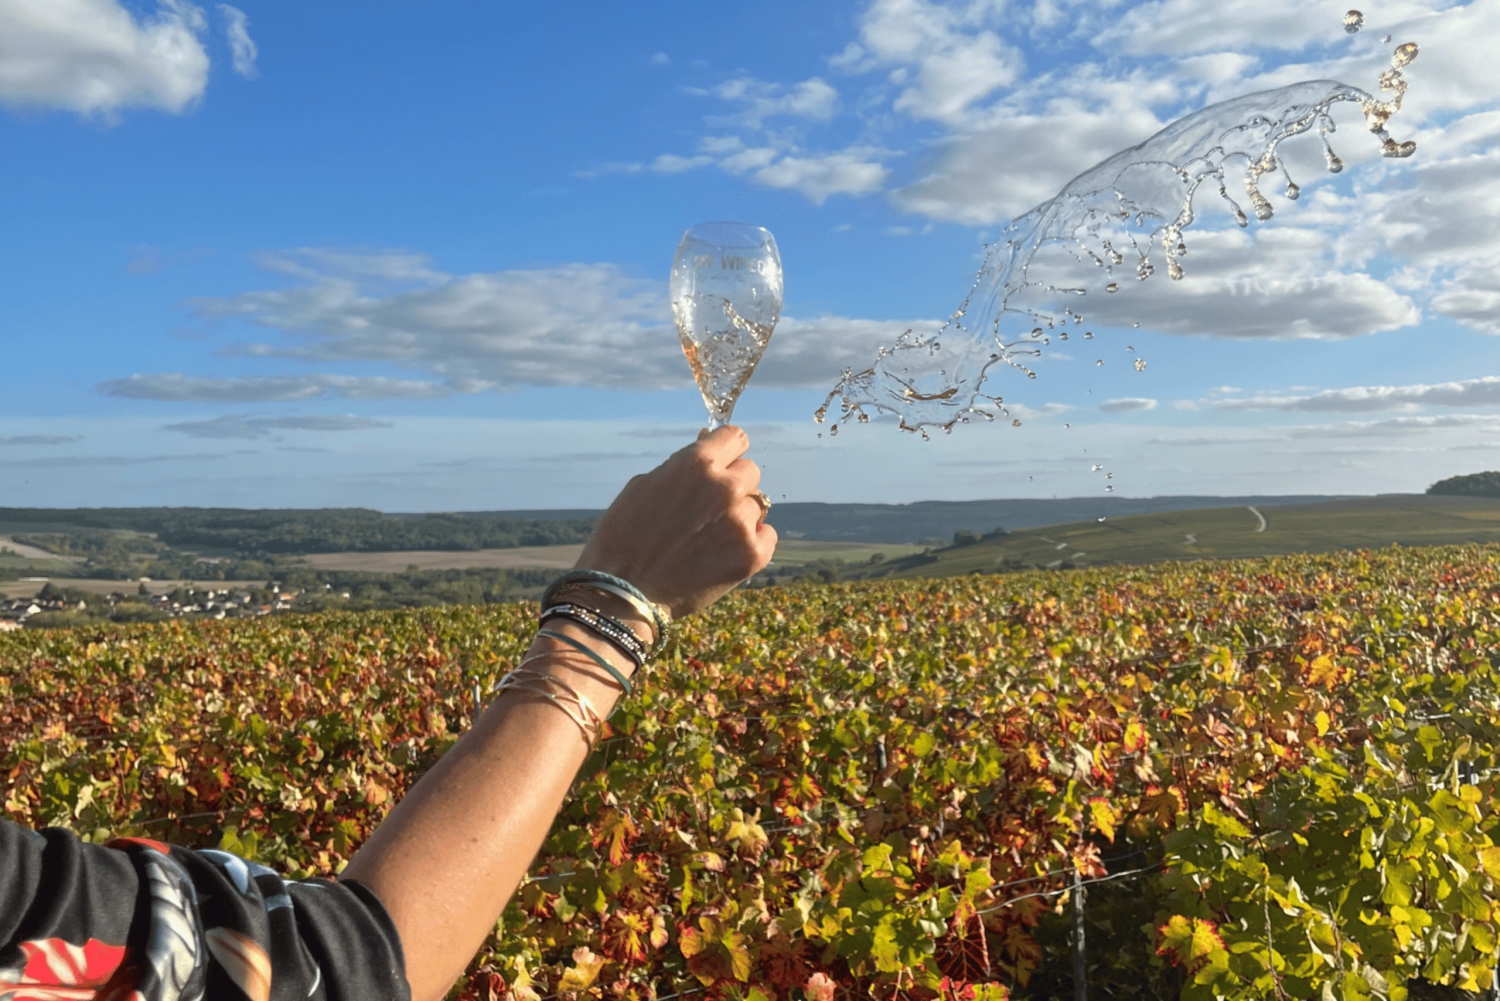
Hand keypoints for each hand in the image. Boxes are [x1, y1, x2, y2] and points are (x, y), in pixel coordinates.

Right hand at [575, 425, 775, 617]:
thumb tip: (706, 446)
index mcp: (696, 464)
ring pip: (757, 507)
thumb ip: (681, 466)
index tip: (722, 463)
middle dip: (732, 486)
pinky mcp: (752, 555)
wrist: (623, 593)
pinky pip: (768, 536)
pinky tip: (724, 553)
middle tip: (707, 510)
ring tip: (708, 539)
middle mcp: (724, 488)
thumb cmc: (623, 537)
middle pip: (750, 472)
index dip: (727, 451)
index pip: (735, 438)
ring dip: (738, 517)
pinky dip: (751, 543)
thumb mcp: (643, 486)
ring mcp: (741, 523)